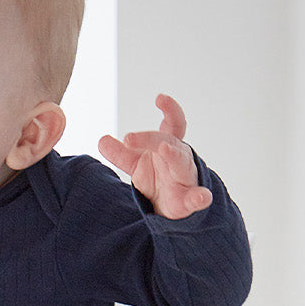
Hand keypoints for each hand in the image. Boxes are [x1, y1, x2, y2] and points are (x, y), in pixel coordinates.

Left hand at [97, 94, 211, 219]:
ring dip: (174, 155)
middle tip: (128, 138)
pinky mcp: (189, 200)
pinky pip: (197, 197)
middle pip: (169, 142)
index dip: (169, 110)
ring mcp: (186, 178)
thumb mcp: (136, 164)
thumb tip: (102, 140)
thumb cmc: (158, 179)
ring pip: (182, 164)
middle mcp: (180, 158)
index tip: (160, 98)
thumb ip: (120, 154)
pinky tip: (202, 197)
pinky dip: (200, 197)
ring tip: (164, 149)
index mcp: (168, 145)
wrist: (170, 207)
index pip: (172, 124)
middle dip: (151, 138)